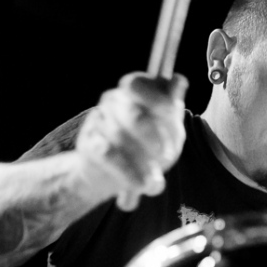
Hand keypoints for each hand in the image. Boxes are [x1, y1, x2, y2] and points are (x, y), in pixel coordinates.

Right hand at [76, 73, 187, 210]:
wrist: (116, 175)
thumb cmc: (148, 146)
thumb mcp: (169, 129)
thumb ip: (173, 107)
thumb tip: (178, 81)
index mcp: (134, 91)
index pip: (138, 84)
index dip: (154, 96)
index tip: (170, 112)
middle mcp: (114, 101)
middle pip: (131, 112)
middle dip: (151, 136)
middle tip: (166, 156)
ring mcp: (98, 120)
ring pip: (119, 137)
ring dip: (141, 162)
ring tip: (154, 181)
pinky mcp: (87, 143)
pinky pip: (107, 155)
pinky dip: (126, 172)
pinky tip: (138, 185)